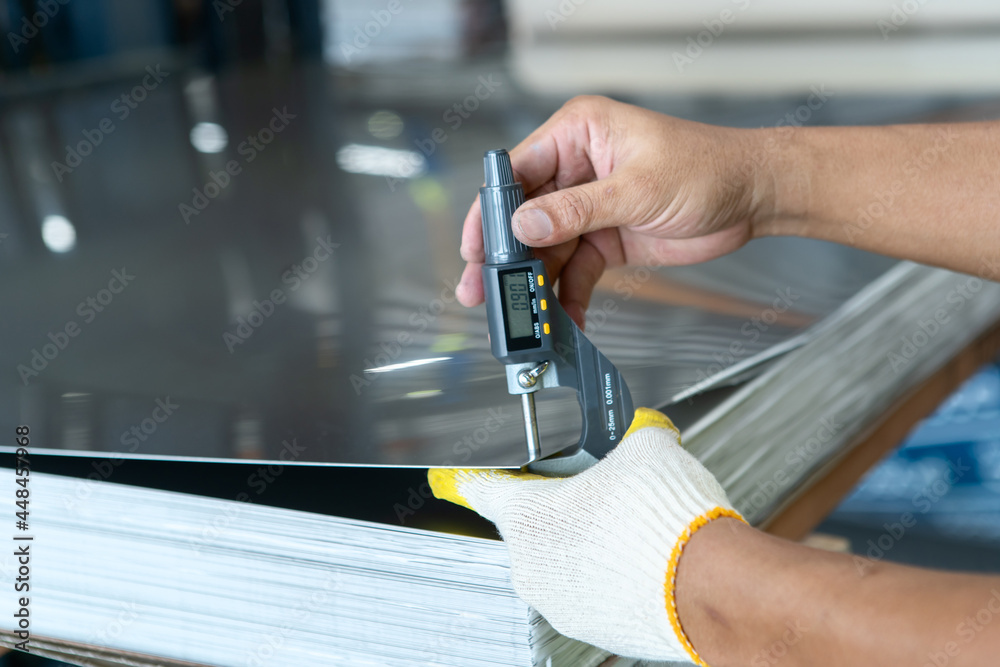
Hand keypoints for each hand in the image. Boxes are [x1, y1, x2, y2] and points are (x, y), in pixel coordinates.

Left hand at [428, 408, 742, 661]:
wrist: (710, 587)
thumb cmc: (667, 522)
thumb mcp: (644, 447)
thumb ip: (625, 434)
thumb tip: (637, 429)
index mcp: (527, 516)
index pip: (480, 487)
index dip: (472, 472)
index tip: (455, 473)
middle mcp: (532, 565)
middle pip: (528, 522)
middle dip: (556, 503)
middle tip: (594, 486)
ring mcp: (560, 602)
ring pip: (558, 557)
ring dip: (581, 539)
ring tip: (626, 521)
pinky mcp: (591, 626)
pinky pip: (584, 587)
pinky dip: (601, 570)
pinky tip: (637, 553)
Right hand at [456, 95, 773, 326]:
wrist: (754, 196)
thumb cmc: (709, 168)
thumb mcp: (639, 188)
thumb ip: (577, 210)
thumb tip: (525, 224)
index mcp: (579, 134)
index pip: (517, 171)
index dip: (492, 212)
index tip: (476, 248)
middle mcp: (577, 167)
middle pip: (525, 215)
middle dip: (507, 257)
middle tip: (486, 292)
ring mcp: (589, 205)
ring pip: (547, 249)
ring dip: (536, 283)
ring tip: (525, 315)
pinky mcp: (605, 237)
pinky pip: (575, 270)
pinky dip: (568, 295)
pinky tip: (563, 316)